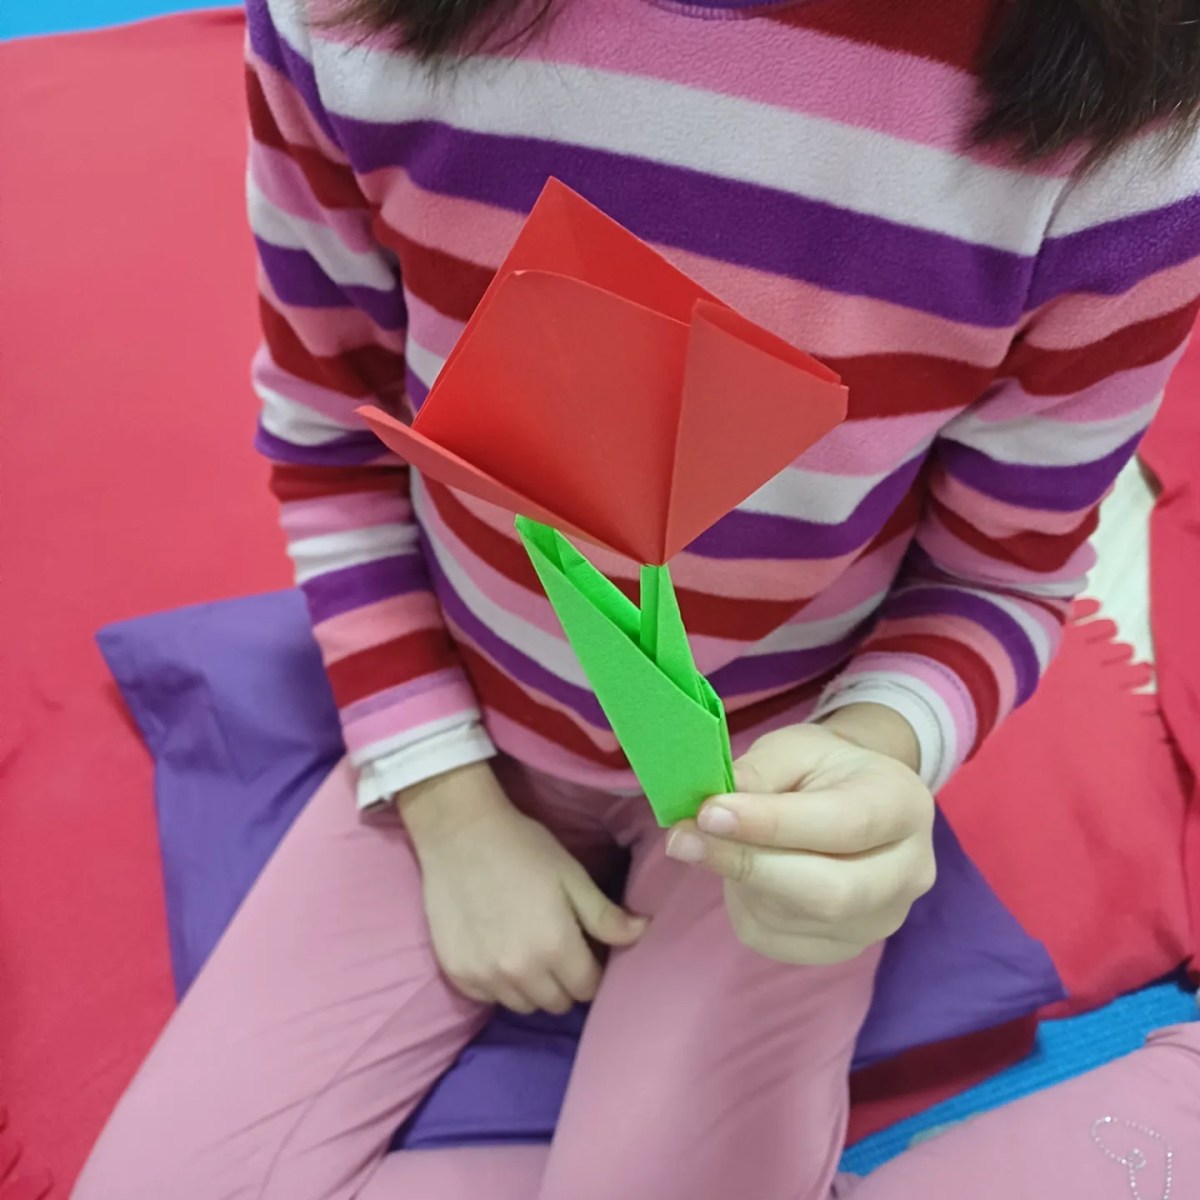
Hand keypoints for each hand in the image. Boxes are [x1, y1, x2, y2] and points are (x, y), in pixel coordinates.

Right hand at [399, 764, 645, 1013]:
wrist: (459, 833)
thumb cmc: (523, 848)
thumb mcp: (572, 876)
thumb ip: (605, 915)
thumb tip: (643, 933)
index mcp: (556, 947)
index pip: (588, 988)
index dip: (592, 970)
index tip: (586, 950)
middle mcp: (521, 972)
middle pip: (557, 1003)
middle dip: (565, 982)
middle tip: (558, 949)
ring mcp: (485, 976)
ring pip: (523, 1005)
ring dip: (532, 987)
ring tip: (528, 950)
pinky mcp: (458, 974)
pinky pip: (489, 997)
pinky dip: (499, 983)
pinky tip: (498, 950)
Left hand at [665, 709, 935, 965]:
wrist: (852, 800)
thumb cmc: (821, 768)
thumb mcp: (792, 750)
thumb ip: (756, 775)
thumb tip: (708, 810)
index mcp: (904, 805)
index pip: (843, 824)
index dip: (771, 823)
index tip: (708, 812)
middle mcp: (910, 872)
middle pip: (830, 891)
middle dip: (748, 865)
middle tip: (683, 839)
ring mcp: (882, 920)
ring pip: (796, 919)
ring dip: (738, 881)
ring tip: (717, 844)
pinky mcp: (844, 948)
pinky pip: (778, 940)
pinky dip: (744, 906)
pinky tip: (741, 875)